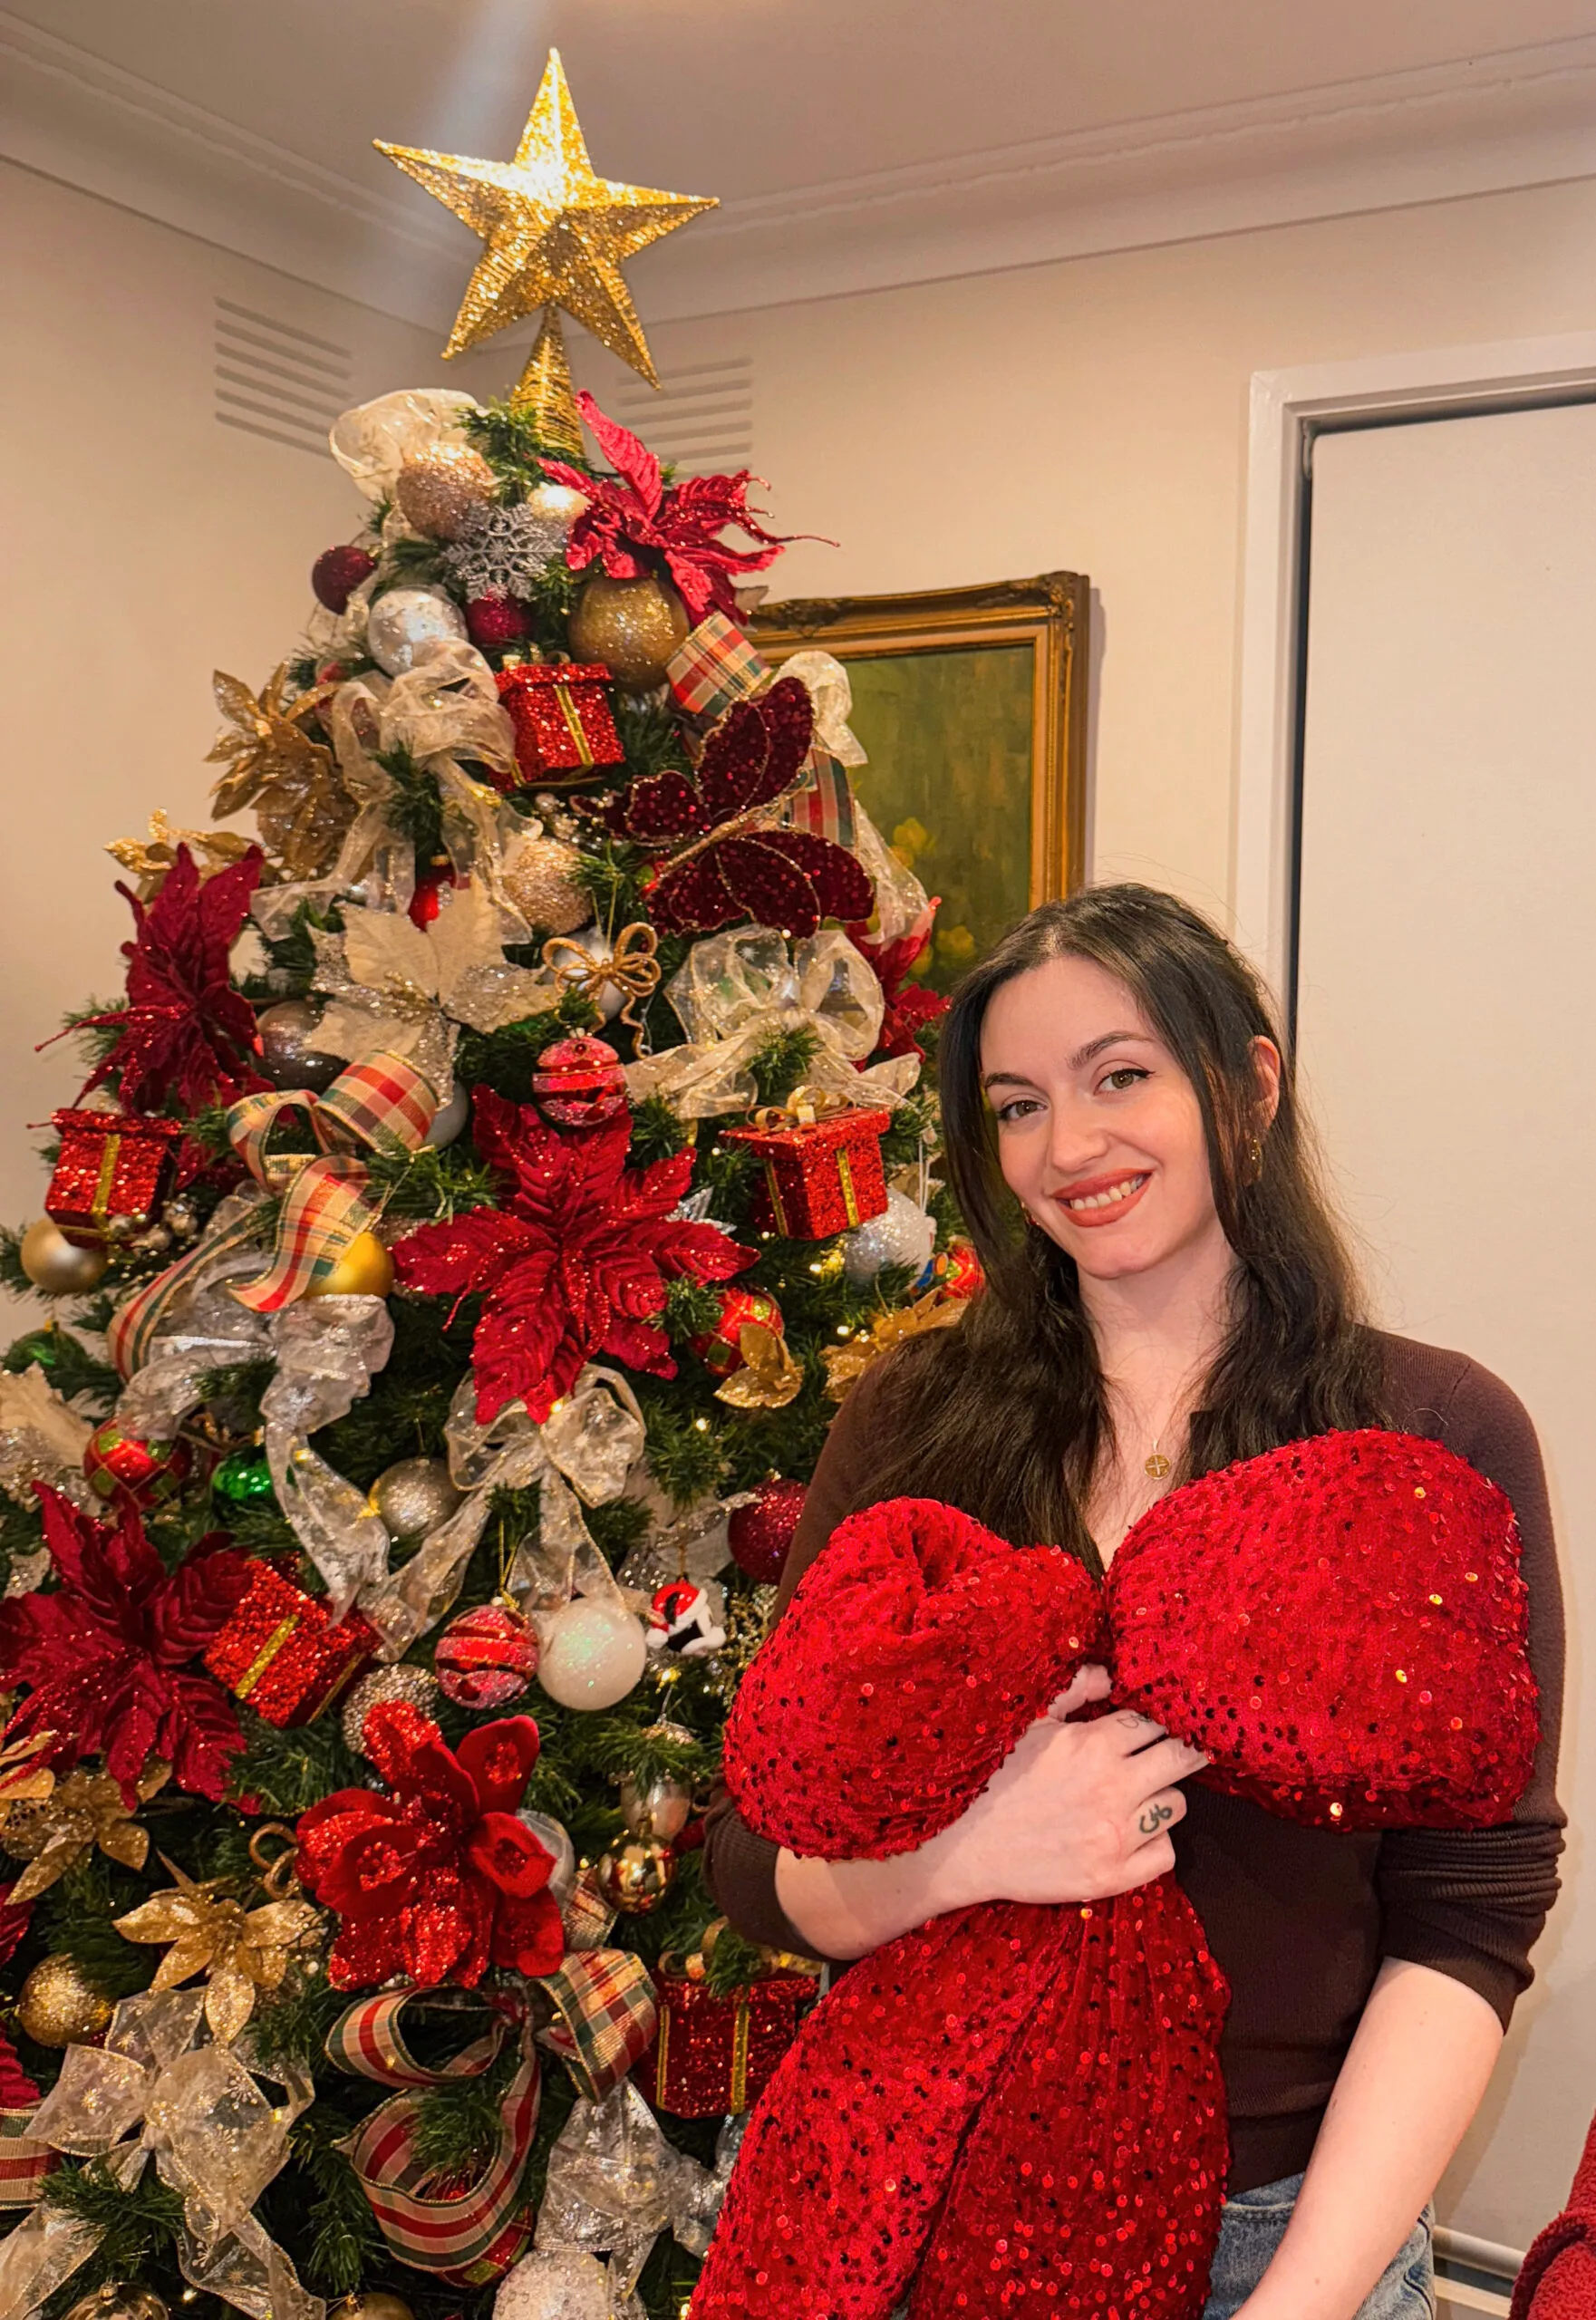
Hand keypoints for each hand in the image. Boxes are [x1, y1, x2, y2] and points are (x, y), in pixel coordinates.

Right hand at [942, 1666, 1208, 1910]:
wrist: (966, 1847)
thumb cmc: (998, 1780)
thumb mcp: (1030, 1726)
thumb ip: (1072, 1693)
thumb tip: (1107, 1674)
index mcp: (1094, 1744)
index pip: (1155, 1723)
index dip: (1158, 1724)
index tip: (1157, 1731)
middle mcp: (1112, 1787)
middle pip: (1182, 1759)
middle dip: (1183, 1753)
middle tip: (1176, 1756)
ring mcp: (1115, 1836)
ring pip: (1177, 1806)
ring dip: (1161, 1799)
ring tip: (1135, 1800)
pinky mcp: (1113, 1877)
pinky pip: (1166, 1854)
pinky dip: (1154, 1844)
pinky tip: (1130, 1837)